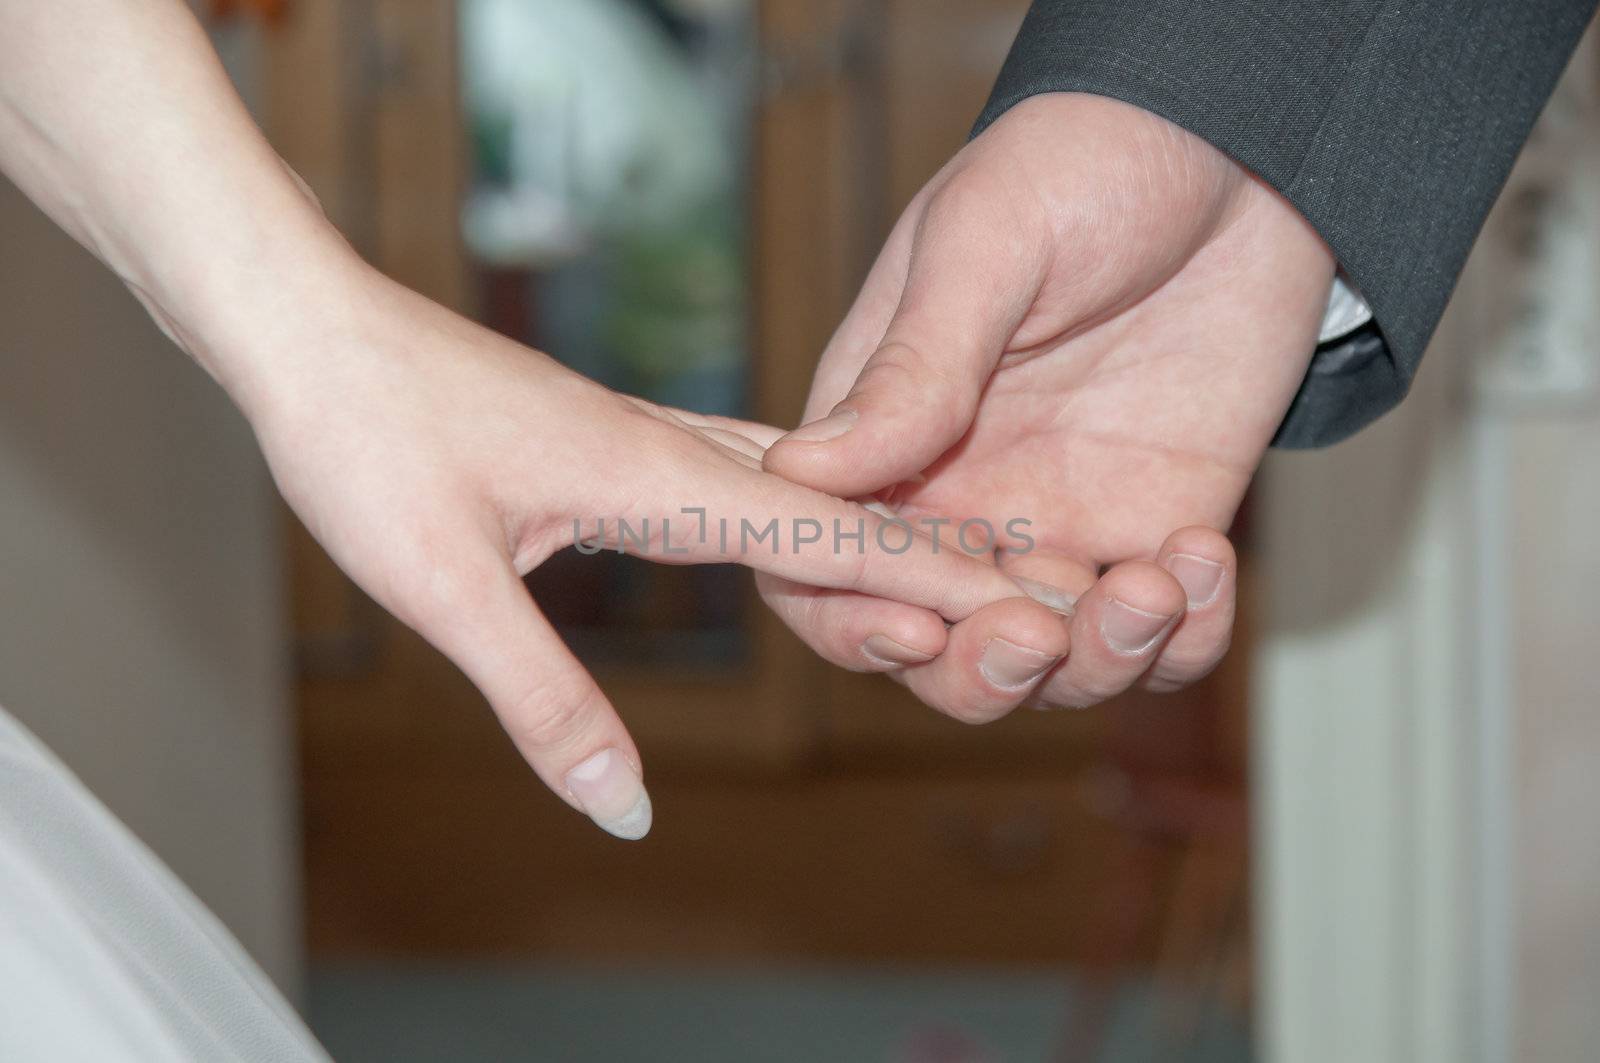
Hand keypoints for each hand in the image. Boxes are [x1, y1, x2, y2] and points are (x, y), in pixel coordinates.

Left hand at [241, 269, 1052, 837]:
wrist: (303, 329)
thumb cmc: (364, 438)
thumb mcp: (445, 588)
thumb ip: (543, 699)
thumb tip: (626, 806)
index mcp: (657, 479)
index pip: (829, 537)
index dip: (928, 583)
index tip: (1023, 610)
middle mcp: (671, 448)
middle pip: (841, 505)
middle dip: (943, 550)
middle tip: (1042, 578)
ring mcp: (643, 436)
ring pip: (800, 483)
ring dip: (884, 523)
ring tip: (965, 552)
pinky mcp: (610, 439)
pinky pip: (744, 473)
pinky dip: (809, 503)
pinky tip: (809, 512)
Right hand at [762, 93, 1335, 713]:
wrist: (1238, 145)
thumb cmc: (1084, 163)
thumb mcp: (985, 247)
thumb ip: (911, 368)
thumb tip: (802, 471)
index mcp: (884, 437)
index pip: (826, 565)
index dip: (851, 618)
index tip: (916, 622)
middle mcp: (964, 500)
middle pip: (934, 649)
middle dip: (977, 673)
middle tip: (1037, 636)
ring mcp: (1065, 525)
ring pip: (1052, 668)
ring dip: (1096, 660)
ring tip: (1151, 581)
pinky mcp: (1161, 531)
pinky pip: (1165, 638)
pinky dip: (1186, 636)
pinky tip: (1202, 555)